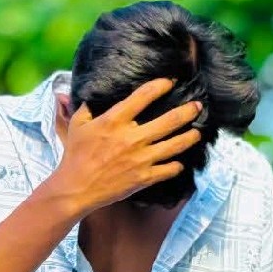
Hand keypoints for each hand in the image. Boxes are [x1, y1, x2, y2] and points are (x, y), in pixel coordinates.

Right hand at [50, 77, 202, 214]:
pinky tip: (179, 163)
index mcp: (115, 120)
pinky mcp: (144, 178)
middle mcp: (132, 137)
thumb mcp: (76, 126)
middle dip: (187, 111)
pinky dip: (176, 166)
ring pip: (175, 145)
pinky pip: (168, 170)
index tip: (170, 82)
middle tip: (198, 106)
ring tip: (197, 133)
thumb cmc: (74, 156)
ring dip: (190, 138)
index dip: (161, 85)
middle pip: (169, 120)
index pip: (144, 96)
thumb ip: (85, 107)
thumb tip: (85, 93)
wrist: (76, 189)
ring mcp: (141, 158)